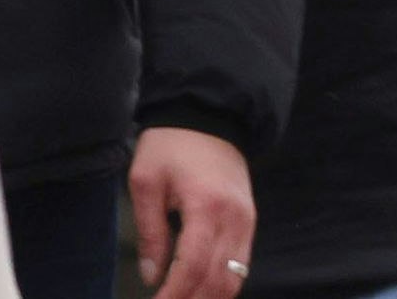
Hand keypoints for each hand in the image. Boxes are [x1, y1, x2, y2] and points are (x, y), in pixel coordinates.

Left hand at [127, 125, 253, 298]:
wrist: (208, 115)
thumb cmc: (171, 145)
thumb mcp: (146, 181)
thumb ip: (150, 232)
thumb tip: (152, 276)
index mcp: (206, 207)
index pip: (192, 266)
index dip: (174, 294)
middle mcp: (234, 220)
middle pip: (218, 280)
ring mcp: (247, 222)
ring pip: (236, 279)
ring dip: (211, 297)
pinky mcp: (250, 222)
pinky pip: (242, 265)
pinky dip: (224, 285)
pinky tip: (203, 291)